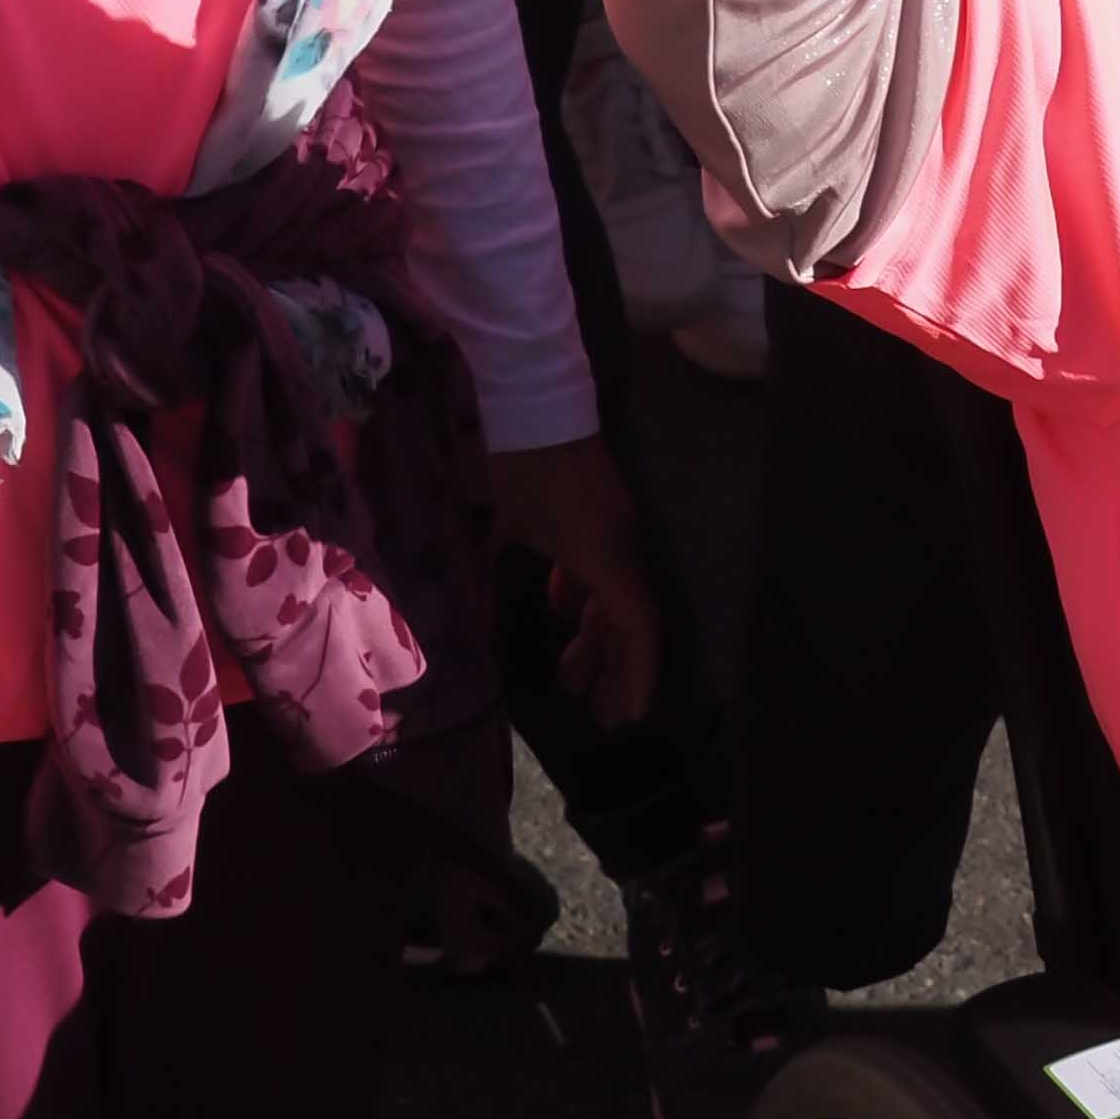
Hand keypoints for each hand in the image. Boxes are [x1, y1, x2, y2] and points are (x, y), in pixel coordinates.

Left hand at [489, 438, 661, 726]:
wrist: (538, 401)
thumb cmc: (522, 468)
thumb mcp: (504, 530)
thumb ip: (495, 584)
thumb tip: (482, 635)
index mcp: (607, 556)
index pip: (637, 626)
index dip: (636, 675)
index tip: (628, 717)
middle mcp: (621, 548)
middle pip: (629, 622)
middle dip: (615, 671)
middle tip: (599, 717)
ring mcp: (614, 531)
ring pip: (616, 598)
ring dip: (597, 640)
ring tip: (573, 681)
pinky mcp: (600, 516)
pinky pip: (604, 572)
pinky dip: (585, 600)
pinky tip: (561, 614)